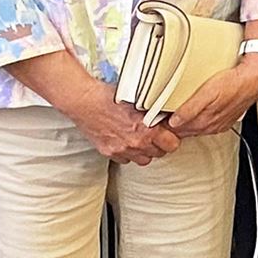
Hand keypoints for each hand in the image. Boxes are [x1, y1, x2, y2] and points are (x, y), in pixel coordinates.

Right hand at [65, 87, 180, 165]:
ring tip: (141, 139)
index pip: (172, 144)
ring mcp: (122, 150)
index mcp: (147, 129)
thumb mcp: (140, 100)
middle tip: (156, 135)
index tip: (169, 133)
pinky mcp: (109, 153)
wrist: (84, 102)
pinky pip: (126, 160)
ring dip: (145, 151)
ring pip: (144, 160)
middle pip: (159, 154)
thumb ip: (155, 112)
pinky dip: (128, 153)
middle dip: (159, 145)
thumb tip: (169, 116)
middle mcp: (136, 143)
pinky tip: (126, 141)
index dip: (172, 139)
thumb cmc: (110, 97)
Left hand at [166, 57, 257, 137]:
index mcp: (204, 122)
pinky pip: (206, 125)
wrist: (255, 79)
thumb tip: (174, 121)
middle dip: (171, 127)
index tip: (154, 120)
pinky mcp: (224, 120)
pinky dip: (197, 121)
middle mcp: (210, 126)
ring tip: (173, 116)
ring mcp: (218, 124)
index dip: (164, 126)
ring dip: (184, 124)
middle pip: (184, 131)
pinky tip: (195, 114)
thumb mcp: (208, 93)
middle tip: (159, 118)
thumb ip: (191, 109)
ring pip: (194, 129)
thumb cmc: (233, 82)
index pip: (176, 130)